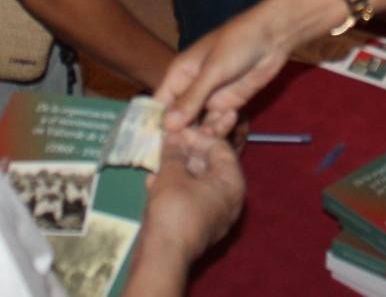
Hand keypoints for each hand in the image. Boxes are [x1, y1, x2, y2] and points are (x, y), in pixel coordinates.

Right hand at [138, 129, 244, 266]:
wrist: (164, 255)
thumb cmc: (173, 208)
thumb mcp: (172, 173)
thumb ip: (174, 152)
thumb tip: (174, 136)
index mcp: (233, 183)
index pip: (220, 148)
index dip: (197, 135)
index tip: (177, 130)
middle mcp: (230, 198)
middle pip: (210, 165)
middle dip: (186, 153)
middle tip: (167, 143)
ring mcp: (216, 214)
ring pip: (197, 183)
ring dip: (177, 170)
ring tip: (158, 161)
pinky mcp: (199, 226)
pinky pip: (190, 199)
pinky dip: (175, 189)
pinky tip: (153, 183)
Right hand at [156, 1, 296, 136]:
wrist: (272, 37)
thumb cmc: (236, 44)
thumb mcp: (212, 70)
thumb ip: (191, 98)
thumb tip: (167, 126)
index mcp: (179, 75)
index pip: (159, 104)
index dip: (155, 126)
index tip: (155, 148)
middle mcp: (191, 90)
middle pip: (177, 120)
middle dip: (180, 136)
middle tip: (184, 153)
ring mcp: (210, 99)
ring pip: (197, 125)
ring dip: (201, 135)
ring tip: (208, 140)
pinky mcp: (228, 105)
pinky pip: (217, 123)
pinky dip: (220, 127)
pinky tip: (231, 117)